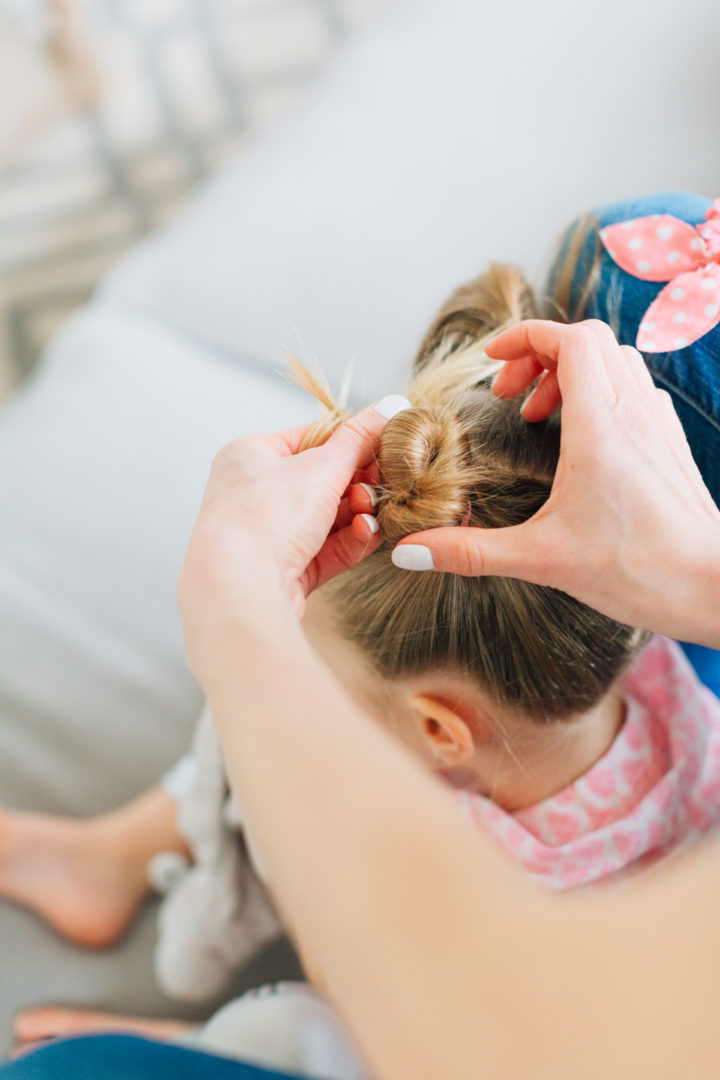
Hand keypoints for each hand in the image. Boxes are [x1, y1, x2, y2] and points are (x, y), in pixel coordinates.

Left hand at [177, 396, 409, 667]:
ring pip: (329, 517)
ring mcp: (268, 534)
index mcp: (251, 455)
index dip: (351, 442)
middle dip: (359, 485)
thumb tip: (392, 406)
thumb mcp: (321, 467)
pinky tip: (369, 534)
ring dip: (359, 513)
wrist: (240, 588)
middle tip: (383, 485)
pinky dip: (351, 540)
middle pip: (323, 480)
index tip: (387, 447)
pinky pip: (327, 548)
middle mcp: (254, 493)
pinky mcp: (284, 570)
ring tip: (374, 512)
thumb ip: (360, 439)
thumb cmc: (265, 517)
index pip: (312, 438)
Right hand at [387, 320, 719, 643]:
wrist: (713, 586)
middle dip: (540, 353)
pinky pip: (633, 388)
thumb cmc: (640, 570)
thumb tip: (410, 550)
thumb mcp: (542, 560)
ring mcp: (656, 422)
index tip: (492, 364)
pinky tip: (580, 439)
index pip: (567, 338)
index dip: (524, 337)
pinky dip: (599, 392)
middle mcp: (633, 411)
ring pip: (615, 361)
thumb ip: (469, 551)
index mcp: (600, 424)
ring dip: (570, 372)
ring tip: (538, 414)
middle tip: (509, 396)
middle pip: (589, 340)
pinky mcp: (667, 442)